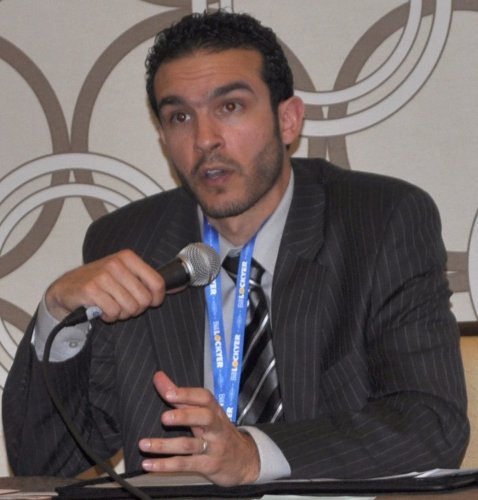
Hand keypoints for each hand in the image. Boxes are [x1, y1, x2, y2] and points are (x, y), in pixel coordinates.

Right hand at [45, 249, 165, 321]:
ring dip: (121, 313)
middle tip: (123, 305)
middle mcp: (116, 264)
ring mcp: (102, 275)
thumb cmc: (100, 283)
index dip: (156, 299)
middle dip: (135, 309)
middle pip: (144, 299)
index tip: (149, 302)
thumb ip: (148, 280)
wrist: (66, 288)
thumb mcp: (125, 275)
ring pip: (129, 307)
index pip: (157, 283)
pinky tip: (101, 310)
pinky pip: (113, 312)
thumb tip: (180, 287)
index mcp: (128, 257)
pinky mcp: (90, 290)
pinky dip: (109, 317)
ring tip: (111, 306)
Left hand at [138, 371, 259, 485]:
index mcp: (215, 411)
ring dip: (165, 445)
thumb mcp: (205, 412)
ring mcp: (213, 447)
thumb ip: (180, 396)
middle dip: (184, 417)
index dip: (187, 394)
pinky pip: (186, 464)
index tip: (168, 393)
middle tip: (164, 418)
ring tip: (144, 444)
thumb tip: (158, 376)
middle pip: (204, 418)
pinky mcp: (208, 466)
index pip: (204, 398)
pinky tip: (149, 464)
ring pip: (190, 445)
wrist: (245, 460)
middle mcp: (216, 427)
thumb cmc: (219, 431)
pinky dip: (166, 465)